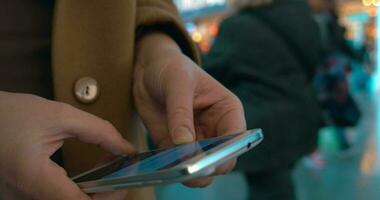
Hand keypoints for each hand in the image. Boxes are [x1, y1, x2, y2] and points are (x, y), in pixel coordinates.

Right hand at [0, 92, 133, 199]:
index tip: (124, 178)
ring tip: (110, 169)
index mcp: (35, 179)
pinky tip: (94, 173)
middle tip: (121, 171)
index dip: (109, 196)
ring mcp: (25, 198)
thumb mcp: (60, 115)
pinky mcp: (27, 194)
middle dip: (105, 193)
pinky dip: (82, 190)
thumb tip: (128, 149)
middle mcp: (28, 196)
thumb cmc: (14, 113)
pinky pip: (60, 199)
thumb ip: (98, 131)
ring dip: (95, 192)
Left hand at [134, 33, 245, 186]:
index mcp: (227, 111)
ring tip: (175, 171)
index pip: (237, 139)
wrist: (149, 70)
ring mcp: (196, 141)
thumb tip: (185, 145)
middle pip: (220, 159)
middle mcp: (216, 130)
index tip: (209, 161)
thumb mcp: (177, 84)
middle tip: (190, 169)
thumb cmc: (172, 68)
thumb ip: (181, 114)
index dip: (227, 153)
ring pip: (200, 167)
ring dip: (189, 173)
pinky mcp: (175, 147)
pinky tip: (162, 169)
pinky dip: (171, 170)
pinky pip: (177, 165)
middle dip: (207, 167)